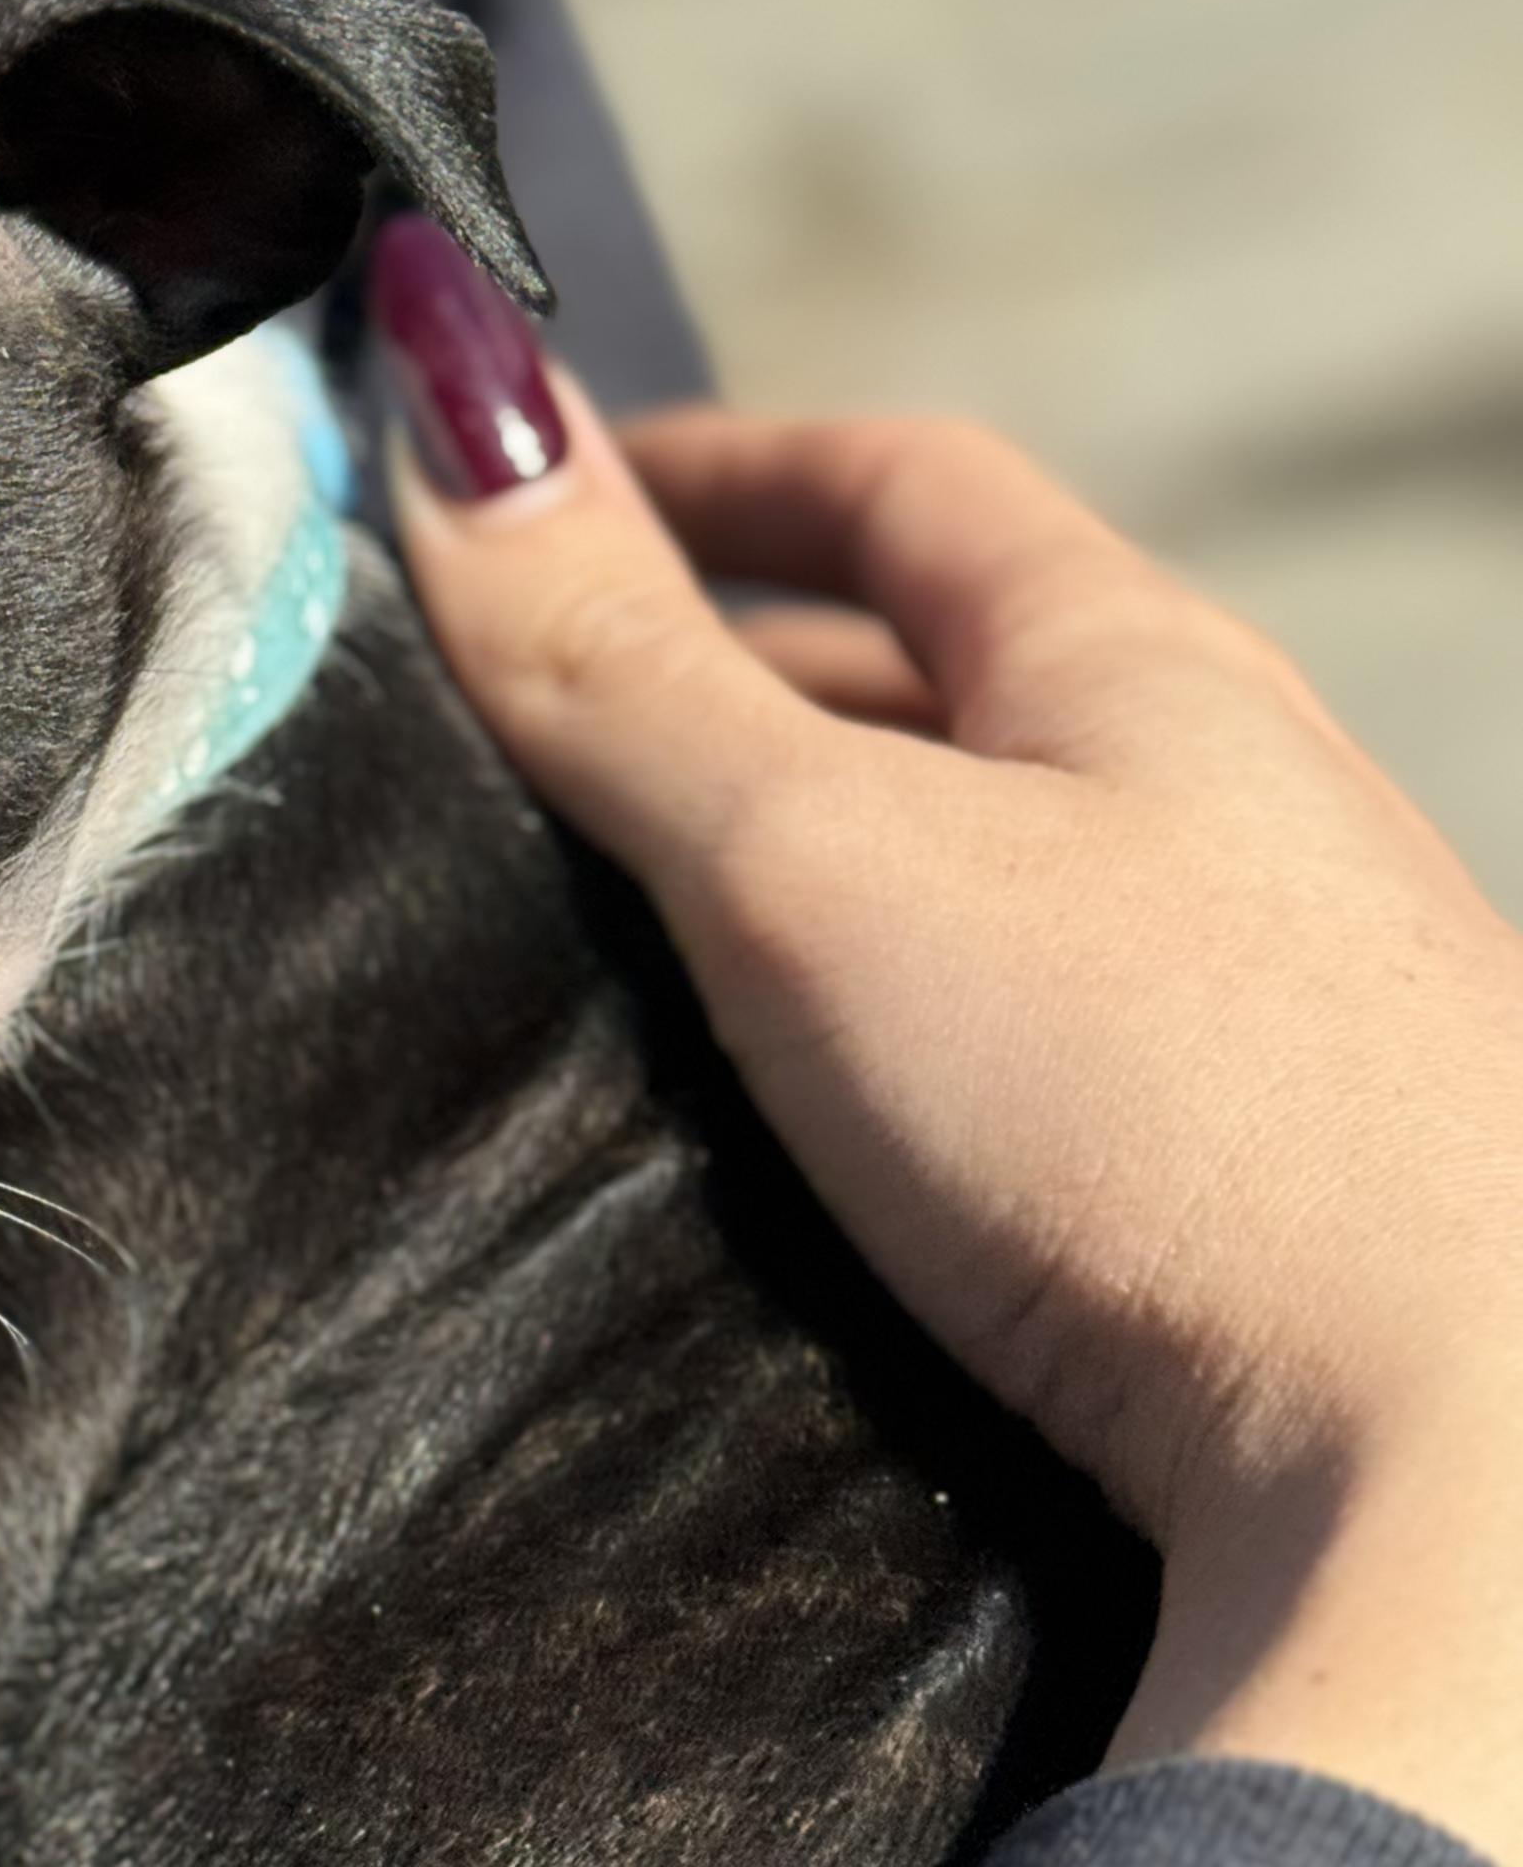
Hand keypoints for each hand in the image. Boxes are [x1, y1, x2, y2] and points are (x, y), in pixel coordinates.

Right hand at [373, 222, 1522, 1866]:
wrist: (1462, 1474)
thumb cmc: (1156, 1116)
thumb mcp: (815, 854)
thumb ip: (620, 658)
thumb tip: (445, 392)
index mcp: (1144, 670)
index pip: (907, 481)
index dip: (709, 469)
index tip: (540, 498)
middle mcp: (1236, 808)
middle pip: (947, 683)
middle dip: (732, 689)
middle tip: (534, 754)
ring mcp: (1275, 1006)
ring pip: (989, 883)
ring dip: (810, 882)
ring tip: (631, 957)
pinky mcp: (1269, 1193)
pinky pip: (1034, 1053)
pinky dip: (891, 1045)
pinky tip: (810, 1152)